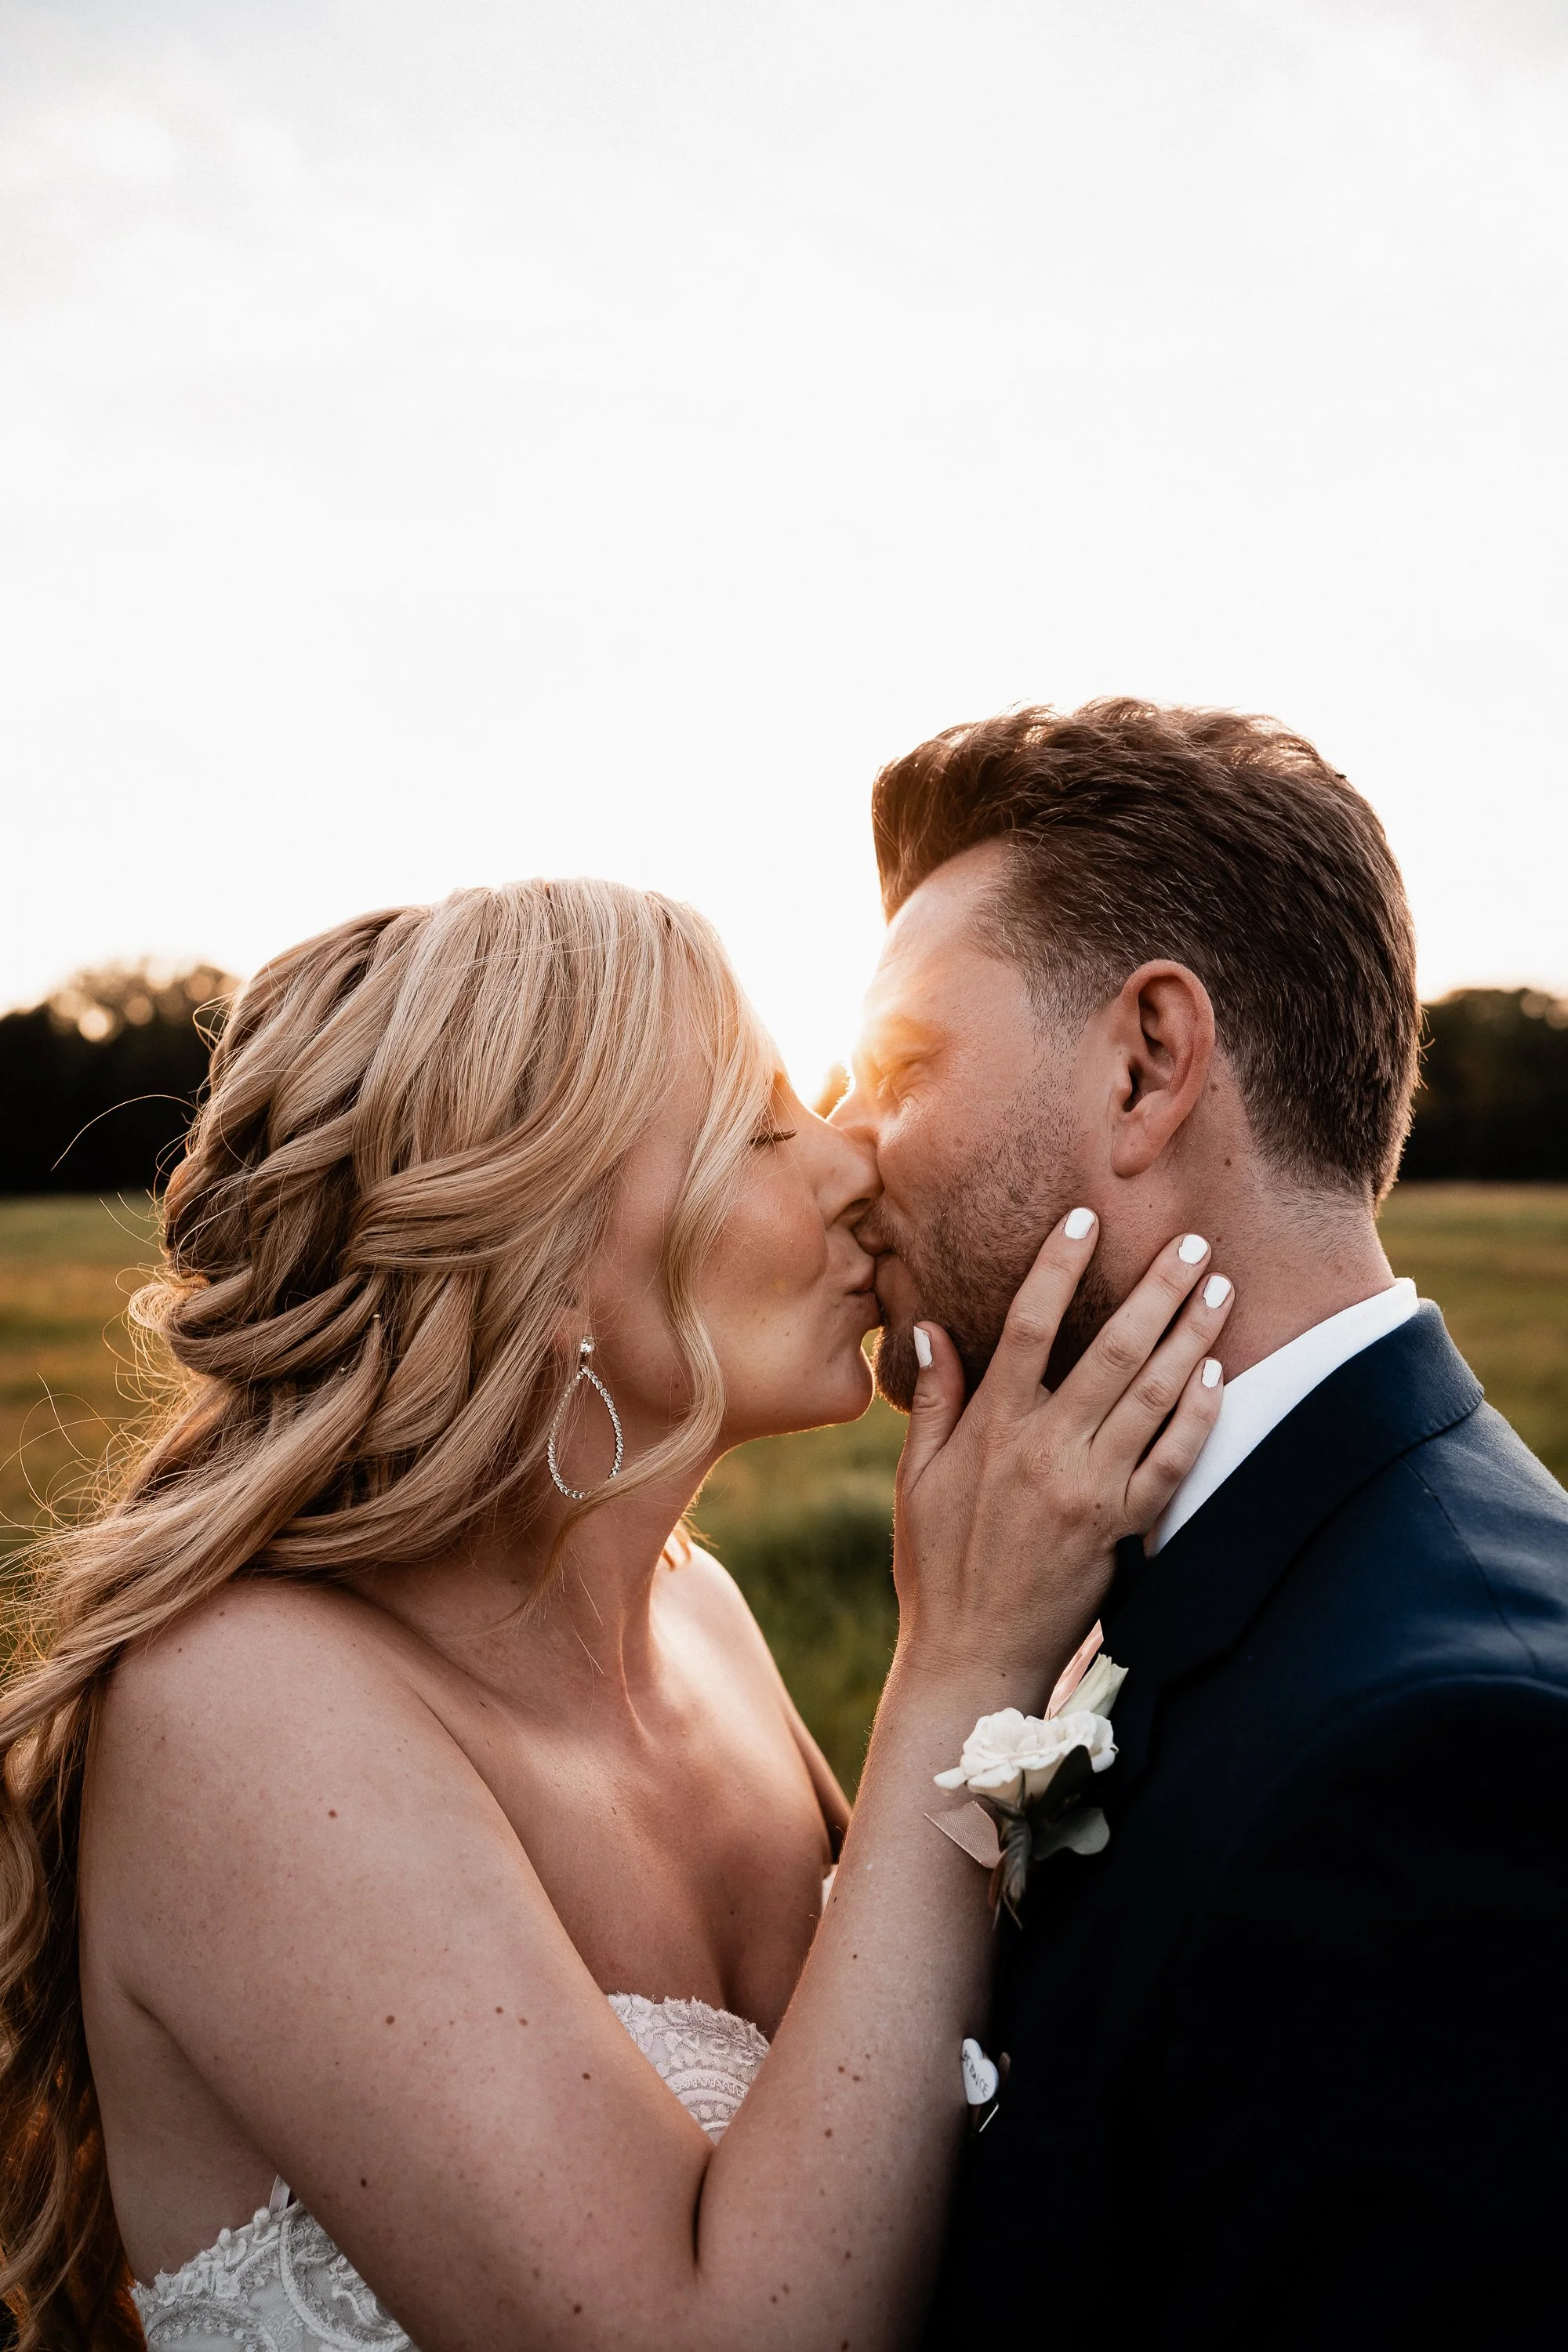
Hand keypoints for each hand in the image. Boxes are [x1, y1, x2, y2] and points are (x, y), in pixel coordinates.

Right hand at [890, 1214, 1232, 1701]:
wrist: (971, 1656)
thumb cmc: (936, 1565)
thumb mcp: (915, 1479)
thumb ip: (932, 1400)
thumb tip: (927, 1326)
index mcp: (988, 1427)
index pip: (1026, 1325)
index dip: (1058, 1266)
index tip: (1085, 1218)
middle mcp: (1040, 1449)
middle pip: (1110, 1350)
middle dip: (1156, 1289)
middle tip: (1192, 1241)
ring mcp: (1085, 1489)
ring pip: (1151, 1396)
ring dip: (1191, 1338)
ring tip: (1219, 1289)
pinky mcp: (1117, 1529)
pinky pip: (1170, 1462)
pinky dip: (1198, 1417)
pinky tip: (1218, 1376)